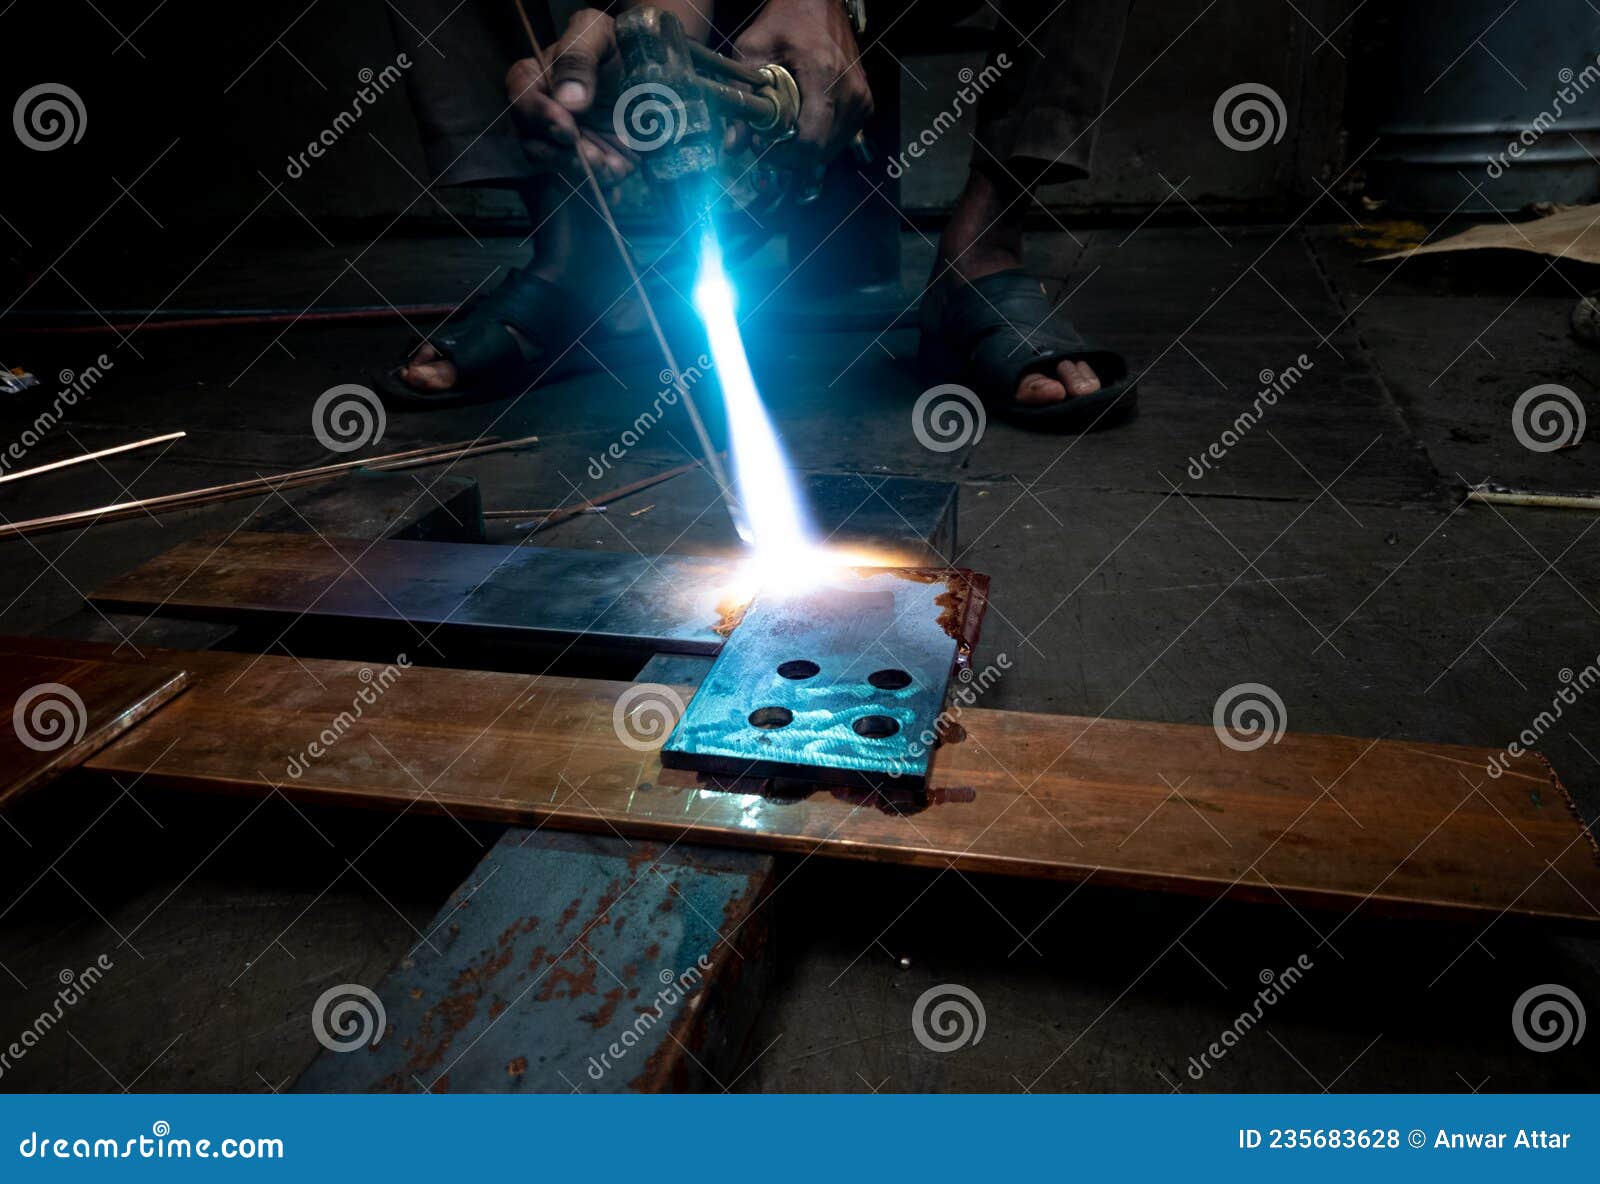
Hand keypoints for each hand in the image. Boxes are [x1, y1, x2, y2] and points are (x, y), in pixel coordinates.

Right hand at [506, 8, 636, 182]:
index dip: (539, 117)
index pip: (521, 100)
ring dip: (584, 176)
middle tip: (591, 158)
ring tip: (610, 168)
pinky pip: (591, 185)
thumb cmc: (615, 43)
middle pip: (535, 145)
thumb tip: (569, 101)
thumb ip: (578, 58)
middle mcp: (543, 118)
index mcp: (535, 79)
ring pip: (561, 171)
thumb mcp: (596, 34)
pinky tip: (616, 191)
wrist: (653, 68)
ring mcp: (567, 145)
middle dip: (562, 156)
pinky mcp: (594, 163)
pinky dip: (603, 190)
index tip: (566, 127)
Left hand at [728, 0, 872, 167]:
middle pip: (821, 151)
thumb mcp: (752, 49)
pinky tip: (803, 125)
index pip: (810, 140)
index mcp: (824, 76)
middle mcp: (850, 92)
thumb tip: (732, 145)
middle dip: (791, 157)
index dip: (783, 155)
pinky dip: (821, 140)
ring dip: (805, 151)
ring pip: (832, 150)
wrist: (819, 3)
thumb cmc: (784, 21)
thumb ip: (741, 95)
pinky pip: (842, 138)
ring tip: (784, 133)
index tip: (762, 145)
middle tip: (768, 143)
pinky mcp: (865, 104)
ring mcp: (862, 100)